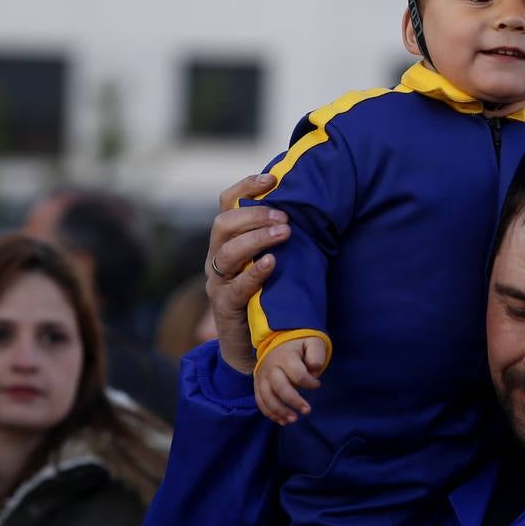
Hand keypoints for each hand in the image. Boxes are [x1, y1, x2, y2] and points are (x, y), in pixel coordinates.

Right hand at [205, 173, 290, 373]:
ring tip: (283, 233)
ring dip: (256, 238)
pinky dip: (254, 273)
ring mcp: (218, 283)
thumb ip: (277, 238)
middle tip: (284, 217)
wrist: (251, 347)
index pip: (227, 204)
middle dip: (254, 215)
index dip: (246, 187)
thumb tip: (308, 208)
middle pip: (222, 224)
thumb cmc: (266, 298)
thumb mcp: (269, 262)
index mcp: (226, 241)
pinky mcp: (224, 307)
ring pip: (226, 252)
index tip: (272, 178)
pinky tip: (271, 263)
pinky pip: (236, 286)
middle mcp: (216, 258)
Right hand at [254, 337, 326, 424]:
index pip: (297, 374)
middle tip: (307, 411)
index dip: (309, 383)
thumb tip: (314, 371)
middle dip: (293, 401)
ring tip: (293, 420)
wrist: (279, 340)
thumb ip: (317, 355)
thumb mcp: (312, 342)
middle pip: (279, 388)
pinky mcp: (258, 385)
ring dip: (280, 411)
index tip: (317, 384)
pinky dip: (270, 413)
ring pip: (267, 398)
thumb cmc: (300, 345)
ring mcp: (262, 377)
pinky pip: (260, 402)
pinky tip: (283, 421)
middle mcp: (271, 367)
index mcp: (286, 356)